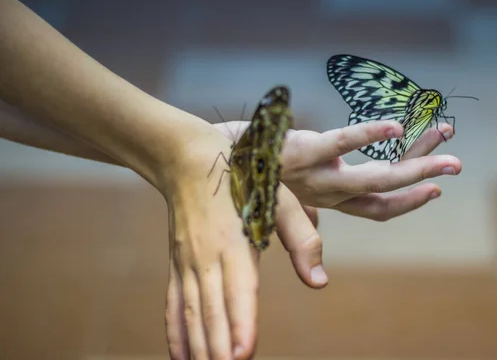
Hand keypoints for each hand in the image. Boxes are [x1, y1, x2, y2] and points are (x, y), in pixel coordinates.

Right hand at [163, 128, 325, 359]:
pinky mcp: (177, 265)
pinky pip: (174, 305)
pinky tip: (181, 358)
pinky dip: (176, 334)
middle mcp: (206, 257)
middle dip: (219, 349)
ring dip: (199, 347)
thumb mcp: (279, 198)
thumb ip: (302, 238)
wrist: (187, 159)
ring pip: (191, 314)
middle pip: (212, 311)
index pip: (239, 290)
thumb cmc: (241, 177)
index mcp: (235, 241)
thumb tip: (320, 280)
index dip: (241, 324)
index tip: (242, 354)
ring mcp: (187, 263)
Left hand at [216, 119, 461, 221]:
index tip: (434, 189)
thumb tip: (319, 231)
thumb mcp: (277, 194)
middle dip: (422, 180)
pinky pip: (339, 143)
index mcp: (323, 199)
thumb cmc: (245, 171)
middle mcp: (324, 192)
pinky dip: (369, 134)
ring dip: (413, 157)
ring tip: (446, 137)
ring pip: (373, 175)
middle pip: (383, 193)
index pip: (375, 208)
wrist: (204, 161)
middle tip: (456, 164)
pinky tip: (396, 122)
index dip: (407, 203)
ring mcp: (315, 174)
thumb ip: (304, 213)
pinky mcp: (300, 150)